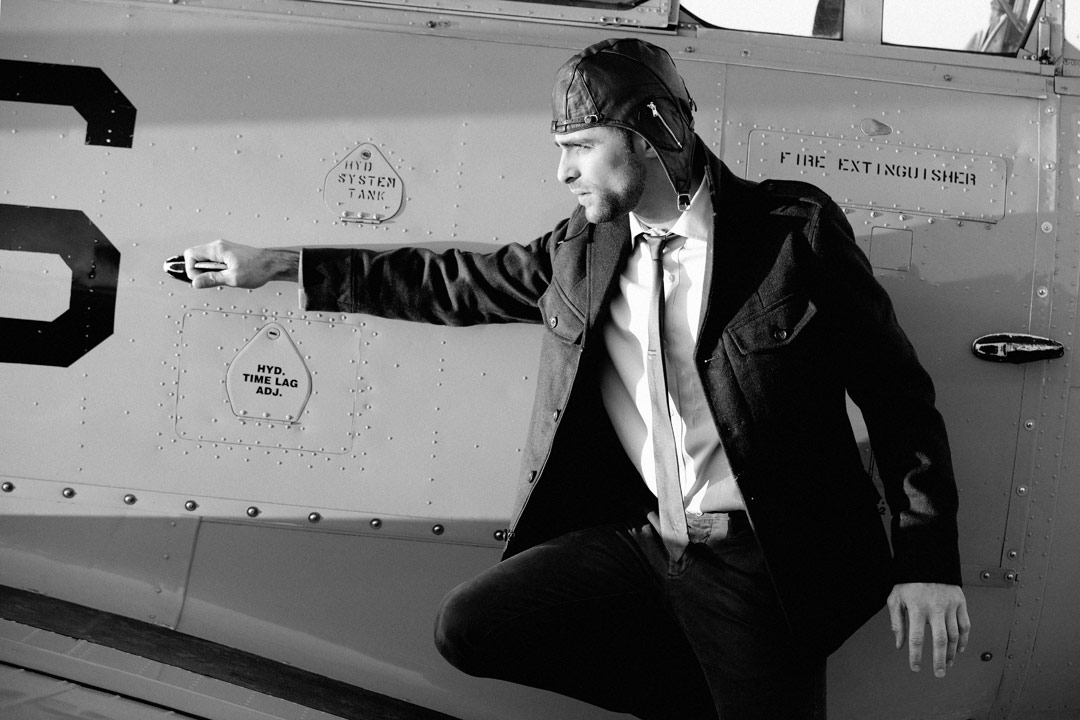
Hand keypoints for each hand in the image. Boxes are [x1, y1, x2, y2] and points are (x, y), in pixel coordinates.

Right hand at [183, 239, 298, 288]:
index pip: (191, 254)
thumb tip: (196, 283)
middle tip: (211, 280)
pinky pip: (213, 260)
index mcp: (218, 249)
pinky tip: (226, 275)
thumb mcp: (233, 278)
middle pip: (195, 256)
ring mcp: (223, 249)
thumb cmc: (258, 268)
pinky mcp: (228, 253)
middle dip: (199, 271)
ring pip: (204, 259)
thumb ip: (213, 280)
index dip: (191, 269)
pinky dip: (215, 269)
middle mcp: (219, 246)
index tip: (200, 280)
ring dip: (208, 271)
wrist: (273, 264)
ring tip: (222, 278)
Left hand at [888, 582, 969, 676]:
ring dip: (951, 653)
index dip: (916, 655)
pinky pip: (965, 625)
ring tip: (947, 663)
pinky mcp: (960, 603)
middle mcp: (935, 608)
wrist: (927, 561)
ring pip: (954, 635)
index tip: (916, 667)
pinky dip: (964, 640)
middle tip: (939, 673)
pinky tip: (959, 649)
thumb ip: (897, 623)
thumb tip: (900, 644)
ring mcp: (950, 606)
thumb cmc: (909, 580)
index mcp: (917, 607)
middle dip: (939, 660)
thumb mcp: (896, 598)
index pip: (916, 638)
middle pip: (940, 640)